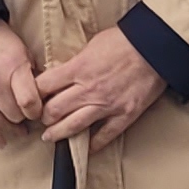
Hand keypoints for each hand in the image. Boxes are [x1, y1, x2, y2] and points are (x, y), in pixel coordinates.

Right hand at [0, 20, 44, 145]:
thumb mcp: (22, 50)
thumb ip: (32, 74)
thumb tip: (46, 96)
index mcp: (12, 68)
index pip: (29, 103)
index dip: (37, 112)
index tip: (39, 112)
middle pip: (14, 115)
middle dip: (23, 118)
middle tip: (28, 117)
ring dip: (10, 129)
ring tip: (18, 130)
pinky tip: (0, 141)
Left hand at [35, 25, 165, 144]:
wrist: (156, 48)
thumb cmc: (125, 40)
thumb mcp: (92, 44)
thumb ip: (76, 62)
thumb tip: (62, 73)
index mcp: (78, 69)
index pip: (43, 87)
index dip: (33, 94)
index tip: (31, 97)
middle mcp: (88, 90)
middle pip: (53, 110)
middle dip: (43, 117)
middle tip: (41, 119)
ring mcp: (106, 105)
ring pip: (73, 127)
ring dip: (58, 134)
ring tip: (50, 137)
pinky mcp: (124, 115)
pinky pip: (104, 136)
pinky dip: (92, 145)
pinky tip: (85, 147)